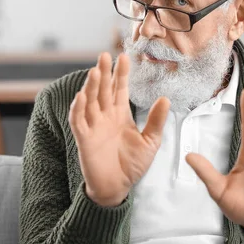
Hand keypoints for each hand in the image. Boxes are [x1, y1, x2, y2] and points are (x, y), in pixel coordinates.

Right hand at [69, 52, 169, 206]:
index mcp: (120, 114)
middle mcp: (105, 116)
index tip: (124, 56)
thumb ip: (155, 120)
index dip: (121, 74)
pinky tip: (82, 96)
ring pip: (90, 101)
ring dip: (91, 86)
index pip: (119, 89)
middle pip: (103, 90)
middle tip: (105, 55)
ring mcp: (93, 126)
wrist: (118, 187)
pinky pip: (78, 121)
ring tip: (95, 71)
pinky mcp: (84, 139)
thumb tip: (165, 98)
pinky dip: (79, 108)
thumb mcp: (150, 141)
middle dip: (103, 73)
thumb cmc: (133, 164)